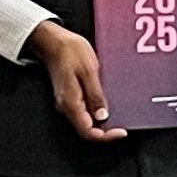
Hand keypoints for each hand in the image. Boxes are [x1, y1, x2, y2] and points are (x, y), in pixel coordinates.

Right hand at [26, 19, 124, 142]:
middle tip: (123, 126)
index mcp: (70, 102)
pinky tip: (107, 104)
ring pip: (85, 121)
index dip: (105, 136)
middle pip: (86, 129)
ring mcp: (66, 101)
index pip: (87, 131)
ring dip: (102, 121)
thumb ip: (95, 95)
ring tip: (119, 115)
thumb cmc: (69, 51)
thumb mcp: (89, 71)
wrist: (52, 40)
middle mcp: (66, 106)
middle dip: (106, 131)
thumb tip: (103, 116)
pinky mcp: (69, 95)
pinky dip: (96, 111)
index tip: (121, 132)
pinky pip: (83, 110)